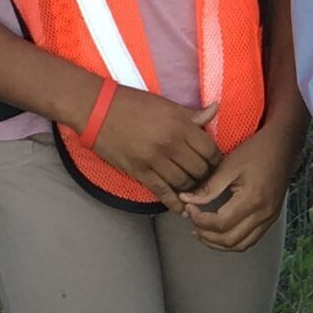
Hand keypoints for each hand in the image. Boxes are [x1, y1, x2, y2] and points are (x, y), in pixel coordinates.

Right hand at [90, 89, 219, 205]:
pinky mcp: (138, 171)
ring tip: (193, 187)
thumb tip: (215, 110)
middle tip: (205, 177)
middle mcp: (170, 144)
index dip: (216, 160)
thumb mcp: (166, 105)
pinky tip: (181, 209)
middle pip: (200, 170)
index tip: (215, 163)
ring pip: (183, 183)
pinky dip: (173, 202)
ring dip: (191, 187)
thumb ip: (192, 114)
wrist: (96, 109)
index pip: (210, 151)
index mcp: (180, 125)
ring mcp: (154, 160)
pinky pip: (161, 191)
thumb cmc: (132, 103)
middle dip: (206, 175)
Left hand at [180, 123, 301, 251]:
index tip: (189, 207)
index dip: (199, 219)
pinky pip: (250, 240)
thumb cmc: (255, 152)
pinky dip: (233, 241)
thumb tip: (186, 200)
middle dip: (206, 235)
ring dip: (219, 243)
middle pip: (229, 240)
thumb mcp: (228, 166)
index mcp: (252, 200)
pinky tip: (220, 231)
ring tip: (203, 231)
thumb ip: (208, 187)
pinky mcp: (271, 218)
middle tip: (193, 220)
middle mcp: (263, 214)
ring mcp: (269, 218)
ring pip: (240, 245)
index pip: (220, 223)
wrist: (282, 147)